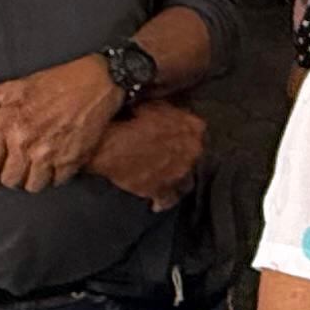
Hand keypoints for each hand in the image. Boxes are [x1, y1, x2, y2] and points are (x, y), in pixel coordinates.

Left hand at [0, 55, 122, 191]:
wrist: (97, 83)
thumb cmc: (57, 82)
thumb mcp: (17, 85)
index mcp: (8, 124)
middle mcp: (26, 143)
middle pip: (10, 180)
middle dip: (12, 177)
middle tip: (18, 168)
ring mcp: (50, 154)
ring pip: (33, 186)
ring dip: (34, 179)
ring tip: (38, 167)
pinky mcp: (72, 161)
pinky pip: (57, 182)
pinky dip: (57, 176)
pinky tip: (57, 162)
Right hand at [93, 97, 207, 207]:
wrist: (110, 146)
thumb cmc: (130, 120)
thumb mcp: (155, 106)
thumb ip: (172, 112)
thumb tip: (176, 113)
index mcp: (194, 128)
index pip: (198, 129)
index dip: (186, 131)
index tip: (178, 132)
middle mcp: (193, 152)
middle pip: (194, 155)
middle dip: (184, 154)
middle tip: (169, 153)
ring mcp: (180, 174)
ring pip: (186, 179)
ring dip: (177, 176)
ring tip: (166, 175)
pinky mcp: (162, 191)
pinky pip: (168, 200)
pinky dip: (163, 201)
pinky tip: (157, 204)